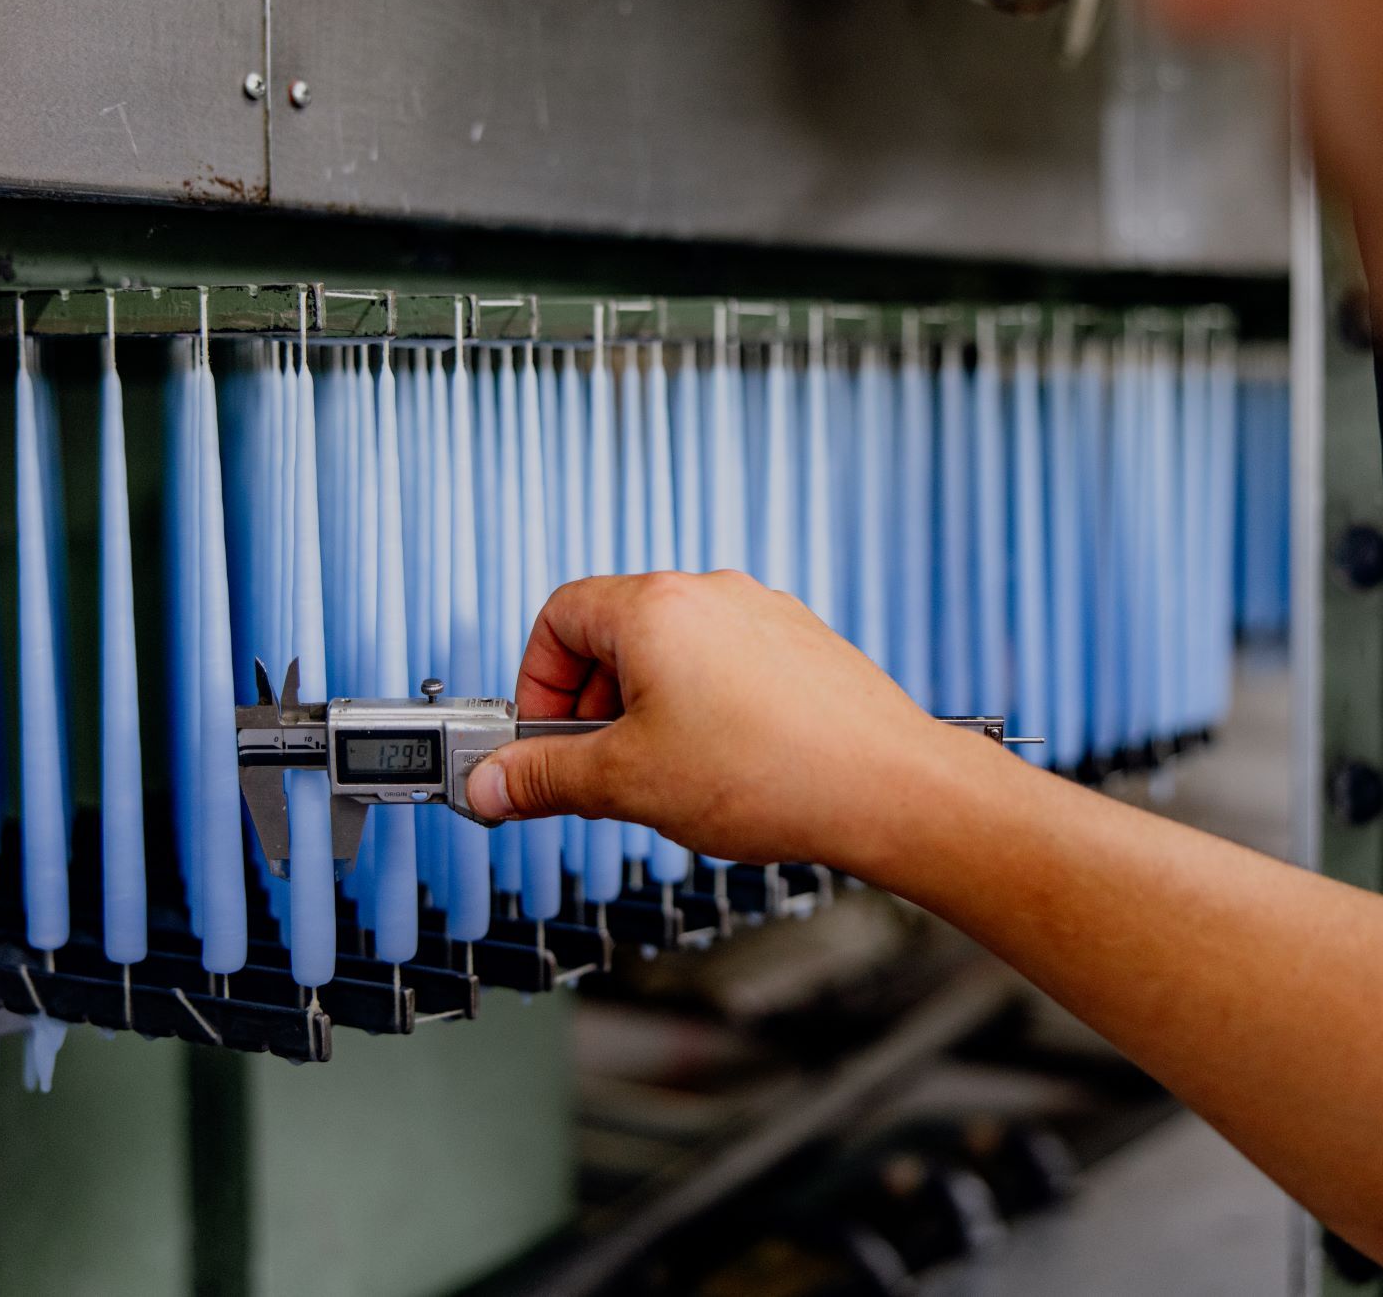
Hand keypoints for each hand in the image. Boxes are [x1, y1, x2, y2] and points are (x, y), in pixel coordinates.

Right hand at [464, 571, 966, 869]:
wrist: (888, 788)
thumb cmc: (775, 772)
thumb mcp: (628, 782)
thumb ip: (546, 778)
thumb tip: (493, 784)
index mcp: (656, 607)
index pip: (557, 618)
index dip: (536, 683)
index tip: (541, 739)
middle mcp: (712, 594)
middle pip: (614, 633)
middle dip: (590, 705)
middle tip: (594, 768)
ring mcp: (764, 616)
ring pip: (674, 654)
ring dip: (647, 710)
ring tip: (663, 776)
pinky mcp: (803, 647)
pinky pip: (727, 667)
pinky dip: (704, 710)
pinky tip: (723, 769)